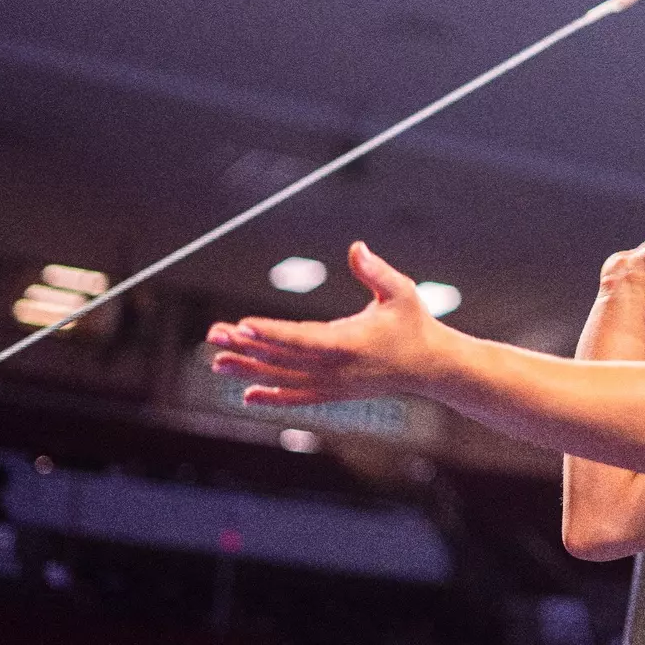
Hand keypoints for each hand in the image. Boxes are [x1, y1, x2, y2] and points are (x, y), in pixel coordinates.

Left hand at [205, 241, 447, 405]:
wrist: (430, 367)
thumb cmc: (414, 324)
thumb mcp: (400, 291)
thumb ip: (375, 271)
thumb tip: (356, 247)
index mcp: (349, 343)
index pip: (301, 338)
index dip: (271, 333)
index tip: (243, 325)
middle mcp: (336, 369)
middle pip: (282, 359)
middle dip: (246, 348)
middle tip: (214, 336)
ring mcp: (334, 385)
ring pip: (283, 378)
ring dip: (249, 370)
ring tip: (217, 362)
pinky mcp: (335, 393)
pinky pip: (297, 397)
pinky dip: (272, 396)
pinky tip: (247, 394)